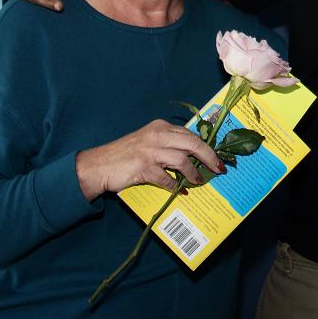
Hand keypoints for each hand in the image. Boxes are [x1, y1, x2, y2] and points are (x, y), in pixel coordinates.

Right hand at [75, 119, 224, 201]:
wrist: (98, 165)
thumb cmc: (125, 154)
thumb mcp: (148, 141)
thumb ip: (168, 143)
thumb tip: (193, 155)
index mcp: (160, 126)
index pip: (190, 134)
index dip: (206, 146)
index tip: (217, 156)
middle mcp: (157, 135)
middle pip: (193, 143)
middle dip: (209, 156)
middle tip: (219, 168)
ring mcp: (151, 151)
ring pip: (183, 160)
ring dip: (193, 173)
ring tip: (198, 181)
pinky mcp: (144, 168)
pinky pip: (167, 179)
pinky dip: (175, 187)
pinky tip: (180, 192)